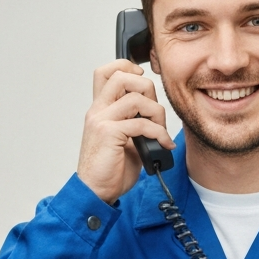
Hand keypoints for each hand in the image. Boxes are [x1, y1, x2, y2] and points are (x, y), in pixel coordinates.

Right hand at [77, 60, 174, 203]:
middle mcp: (98, 111)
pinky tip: (163, 144)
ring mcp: (101, 121)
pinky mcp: (109, 134)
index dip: (126, 67)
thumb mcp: (124, 140)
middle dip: (147, 89)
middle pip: (122, 77)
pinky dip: (158, 133)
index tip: (142, 78)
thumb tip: (156, 115)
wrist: (95, 191)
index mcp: (100, 110)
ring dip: (157, 114)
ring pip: (135, 98)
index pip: (106, 72)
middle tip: (155, 112)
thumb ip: (134, 122)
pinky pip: (141, 123)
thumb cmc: (109, 169)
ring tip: (160, 132)